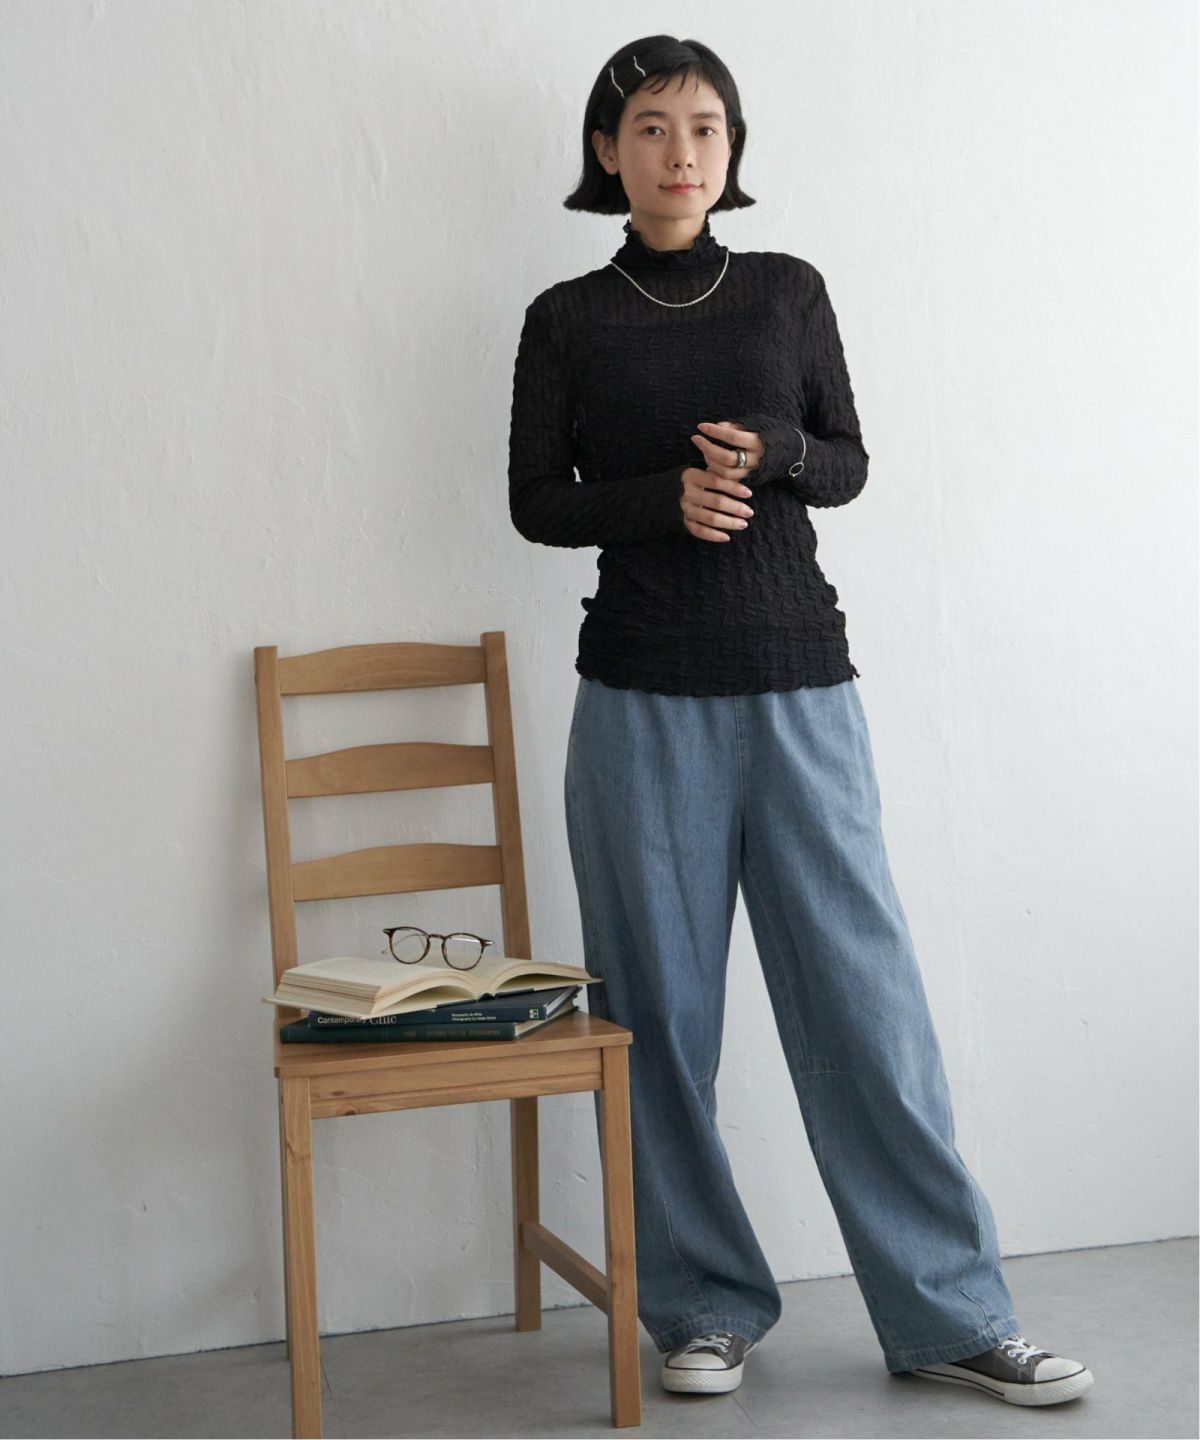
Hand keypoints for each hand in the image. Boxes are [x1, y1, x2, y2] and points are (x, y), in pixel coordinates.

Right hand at [681, 420, 758, 542]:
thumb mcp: (700, 472)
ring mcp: (685, 508)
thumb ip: (717, 473)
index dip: (733, 487)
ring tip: (743, 524)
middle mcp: (687, 492)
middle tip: (749, 512)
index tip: (749, 493)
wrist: (663, 494)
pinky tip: (726, 537)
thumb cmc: (692, 481)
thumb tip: (741, 476)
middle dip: (735, 507)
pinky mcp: (683, 521)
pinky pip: (699, 531)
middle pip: (716, 501)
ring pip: (710, 518)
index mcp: (691, 476)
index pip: (716, 481)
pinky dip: (713, 536)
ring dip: (728, 522)